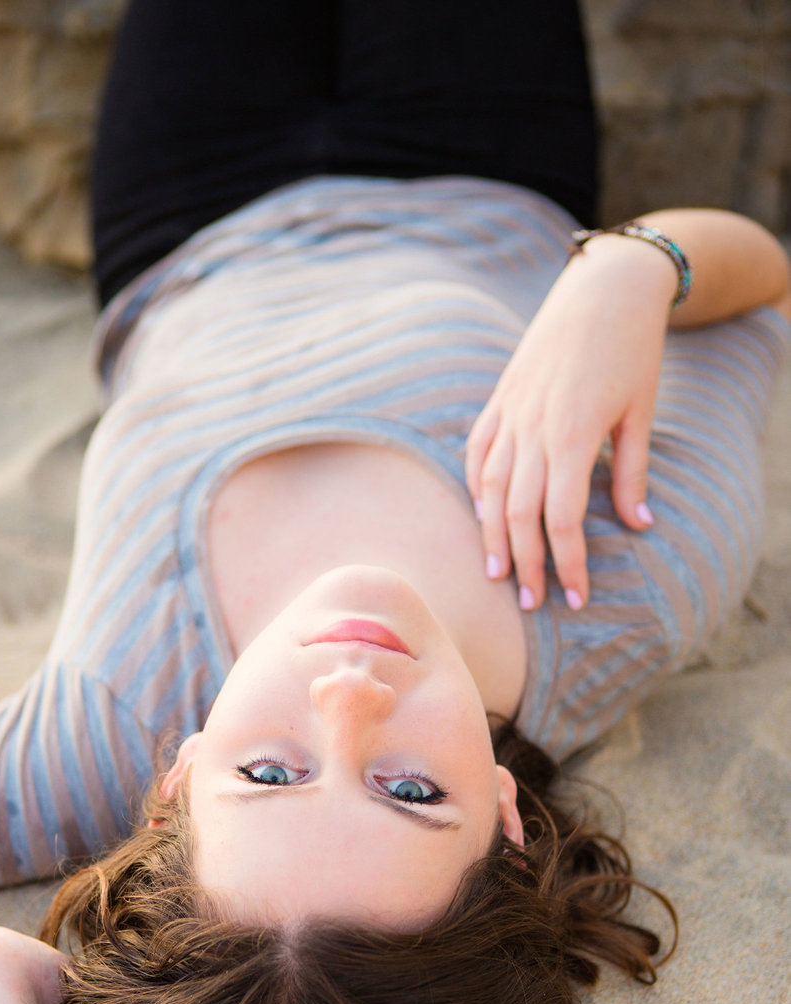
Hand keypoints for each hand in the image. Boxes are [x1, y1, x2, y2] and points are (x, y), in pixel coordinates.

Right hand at [466, 238, 674, 608]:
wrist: (604, 288)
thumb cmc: (631, 349)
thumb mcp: (640, 413)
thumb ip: (631, 474)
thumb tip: (637, 526)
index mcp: (572, 436)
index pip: (563, 519)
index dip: (569, 563)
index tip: (576, 596)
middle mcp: (532, 429)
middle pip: (518, 515)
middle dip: (527, 565)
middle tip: (534, 603)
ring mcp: (510, 413)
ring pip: (490, 490)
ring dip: (493, 537)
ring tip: (499, 573)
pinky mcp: (500, 400)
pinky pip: (478, 454)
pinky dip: (477, 488)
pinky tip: (482, 515)